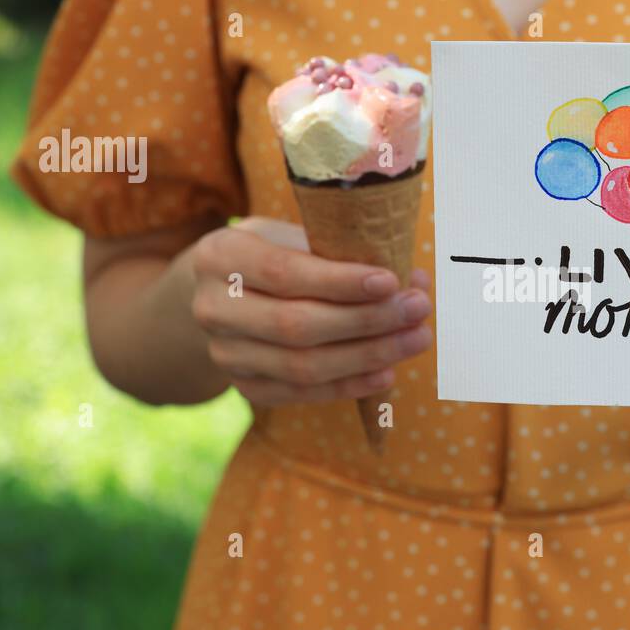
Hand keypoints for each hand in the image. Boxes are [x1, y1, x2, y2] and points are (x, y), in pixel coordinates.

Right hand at [189, 216, 431, 405]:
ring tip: (415, 340)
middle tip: (418, 310)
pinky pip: (302, 393)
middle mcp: (212, 308)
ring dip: (368, 356)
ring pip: (302, 366)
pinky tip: (386, 372)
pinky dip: (349, 386)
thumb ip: (345, 254)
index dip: (340, 282)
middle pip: (296, 325)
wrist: (226, 294)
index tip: (391, 282)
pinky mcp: (244, 386)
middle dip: (366, 321)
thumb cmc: (276, 254)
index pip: (283, 273)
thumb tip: (414, 280)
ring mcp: (225, 354)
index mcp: (221, 256)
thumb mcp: (296, 237)